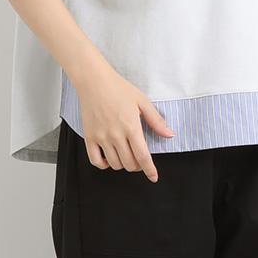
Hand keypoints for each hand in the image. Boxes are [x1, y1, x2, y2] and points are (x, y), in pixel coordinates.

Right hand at [74, 65, 173, 179]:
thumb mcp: (142, 102)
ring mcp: (101, 137)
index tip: (153, 176)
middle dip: (137, 166)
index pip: (143, 157)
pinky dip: (104, 164)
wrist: (94, 81)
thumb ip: (156, 121)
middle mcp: (116, 135)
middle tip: (139, 158)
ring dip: (123, 164)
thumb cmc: (118, 89)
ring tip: (125, 154)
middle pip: (129, 164)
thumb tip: (169, 134)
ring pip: (115, 164)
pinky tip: (109, 157)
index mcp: (131, 127)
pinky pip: (96, 161)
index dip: (150, 170)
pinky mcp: (89, 137)